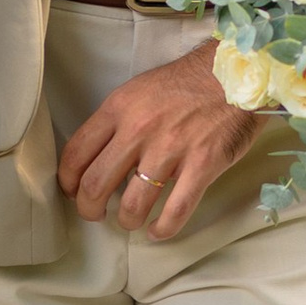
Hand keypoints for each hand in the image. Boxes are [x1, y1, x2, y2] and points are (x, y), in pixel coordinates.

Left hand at [57, 40, 264, 240]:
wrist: (236, 73)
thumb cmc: (188, 83)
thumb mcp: (140, 90)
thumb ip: (118, 120)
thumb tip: (100, 156)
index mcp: (119, 108)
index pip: (76, 153)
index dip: (68, 181)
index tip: (73, 191)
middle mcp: (139, 130)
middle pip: (96, 184)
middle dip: (89, 209)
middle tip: (96, 214)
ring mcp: (171, 149)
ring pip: (133, 204)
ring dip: (127, 221)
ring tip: (131, 221)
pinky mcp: (203, 165)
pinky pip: (176, 210)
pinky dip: (163, 229)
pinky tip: (158, 231)